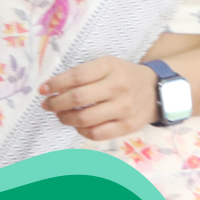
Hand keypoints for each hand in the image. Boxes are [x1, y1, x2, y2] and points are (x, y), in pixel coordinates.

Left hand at [39, 56, 158, 140]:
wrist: (156, 90)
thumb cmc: (124, 75)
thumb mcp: (108, 65)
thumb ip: (85, 74)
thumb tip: (54, 87)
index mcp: (110, 66)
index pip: (77, 75)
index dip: (56, 83)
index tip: (43, 89)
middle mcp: (118, 86)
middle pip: (78, 98)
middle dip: (56, 102)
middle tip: (47, 104)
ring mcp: (124, 108)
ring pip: (85, 118)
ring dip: (65, 118)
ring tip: (60, 115)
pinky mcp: (127, 126)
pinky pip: (96, 133)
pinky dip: (81, 130)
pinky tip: (77, 125)